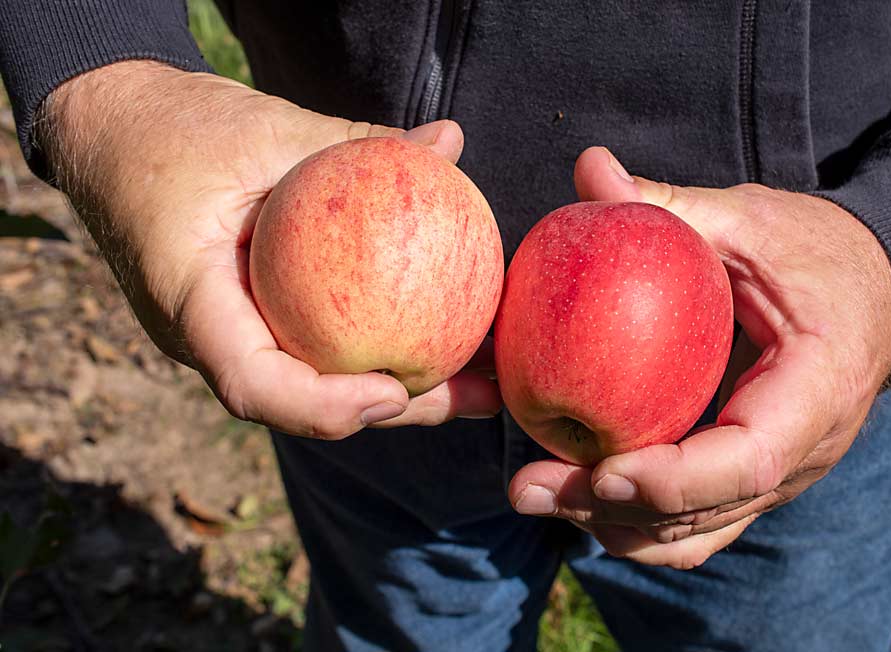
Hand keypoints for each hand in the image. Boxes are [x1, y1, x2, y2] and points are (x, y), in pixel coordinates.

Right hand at [39, 61, 500, 438]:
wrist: (119, 137)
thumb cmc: (178, 129)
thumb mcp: (262, 127)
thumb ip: (351, 143)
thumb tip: (450, 142)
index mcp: (191, 301)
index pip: (252, 383)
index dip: (323, 406)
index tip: (393, 392)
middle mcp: (211, 339)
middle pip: (306, 402)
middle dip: (398, 409)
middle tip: (482, 396)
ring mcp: (233, 336)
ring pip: (320, 383)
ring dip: (404, 388)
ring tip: (484, 379)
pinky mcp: (258, 321)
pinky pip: (320, 345)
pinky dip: (379, 342)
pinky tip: (447, 329)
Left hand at [509, 146, 890, 567]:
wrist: (875, 291)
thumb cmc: (817, 251)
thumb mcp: (753, 221)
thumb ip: (672, 206)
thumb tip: (588, 167)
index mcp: (817, 390)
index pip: (748, 460)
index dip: (673, 478)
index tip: (600, 471)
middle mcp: (803, 452)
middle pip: (705, 512)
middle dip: (611, 510)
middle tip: (527, 487)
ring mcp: (777, 475)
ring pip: (694, 534)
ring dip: (612, 526)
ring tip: (536, 495)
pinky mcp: (748, 477)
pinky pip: (693, 520)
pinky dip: (633, 519)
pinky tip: (573, 494)